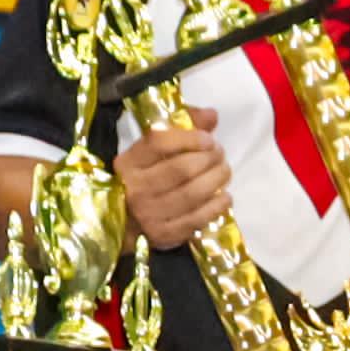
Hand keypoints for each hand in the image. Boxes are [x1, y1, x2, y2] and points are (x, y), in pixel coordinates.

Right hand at [119, 107, 231, 249]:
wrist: (124, 221)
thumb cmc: (144, 177)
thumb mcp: (153, 149)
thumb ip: (182, 126)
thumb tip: (211, 115)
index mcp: (128, 163)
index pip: (160, 144)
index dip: (190, 138)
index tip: (209, 139)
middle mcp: (135, 189)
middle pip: (181, 169)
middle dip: (209, 159)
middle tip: (220, 155)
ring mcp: (149, 215)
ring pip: (191, 194)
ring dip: (216, 180)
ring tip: (224, 171)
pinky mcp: (163, 235)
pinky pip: (196, 219)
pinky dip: (216, 206)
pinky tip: (225, 196)